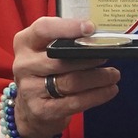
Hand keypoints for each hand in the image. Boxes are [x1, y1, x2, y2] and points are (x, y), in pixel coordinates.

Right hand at [10, 17, 120, 137]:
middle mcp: (23, 65)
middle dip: (90, 58)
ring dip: (98, 78)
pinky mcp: (41, 110)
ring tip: (114, 75)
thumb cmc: (46, 73)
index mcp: (25, 42)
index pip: (44, 29)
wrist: (31, 110)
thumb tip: (96, 35)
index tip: (91, 28)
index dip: (68, 27)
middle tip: (109, 56)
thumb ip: (65, 40)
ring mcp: (29, 89)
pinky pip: (75, 102)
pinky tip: (110, 90)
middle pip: (61, 59)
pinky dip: (97, 95)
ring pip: (71, 81)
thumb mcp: (46, 51)